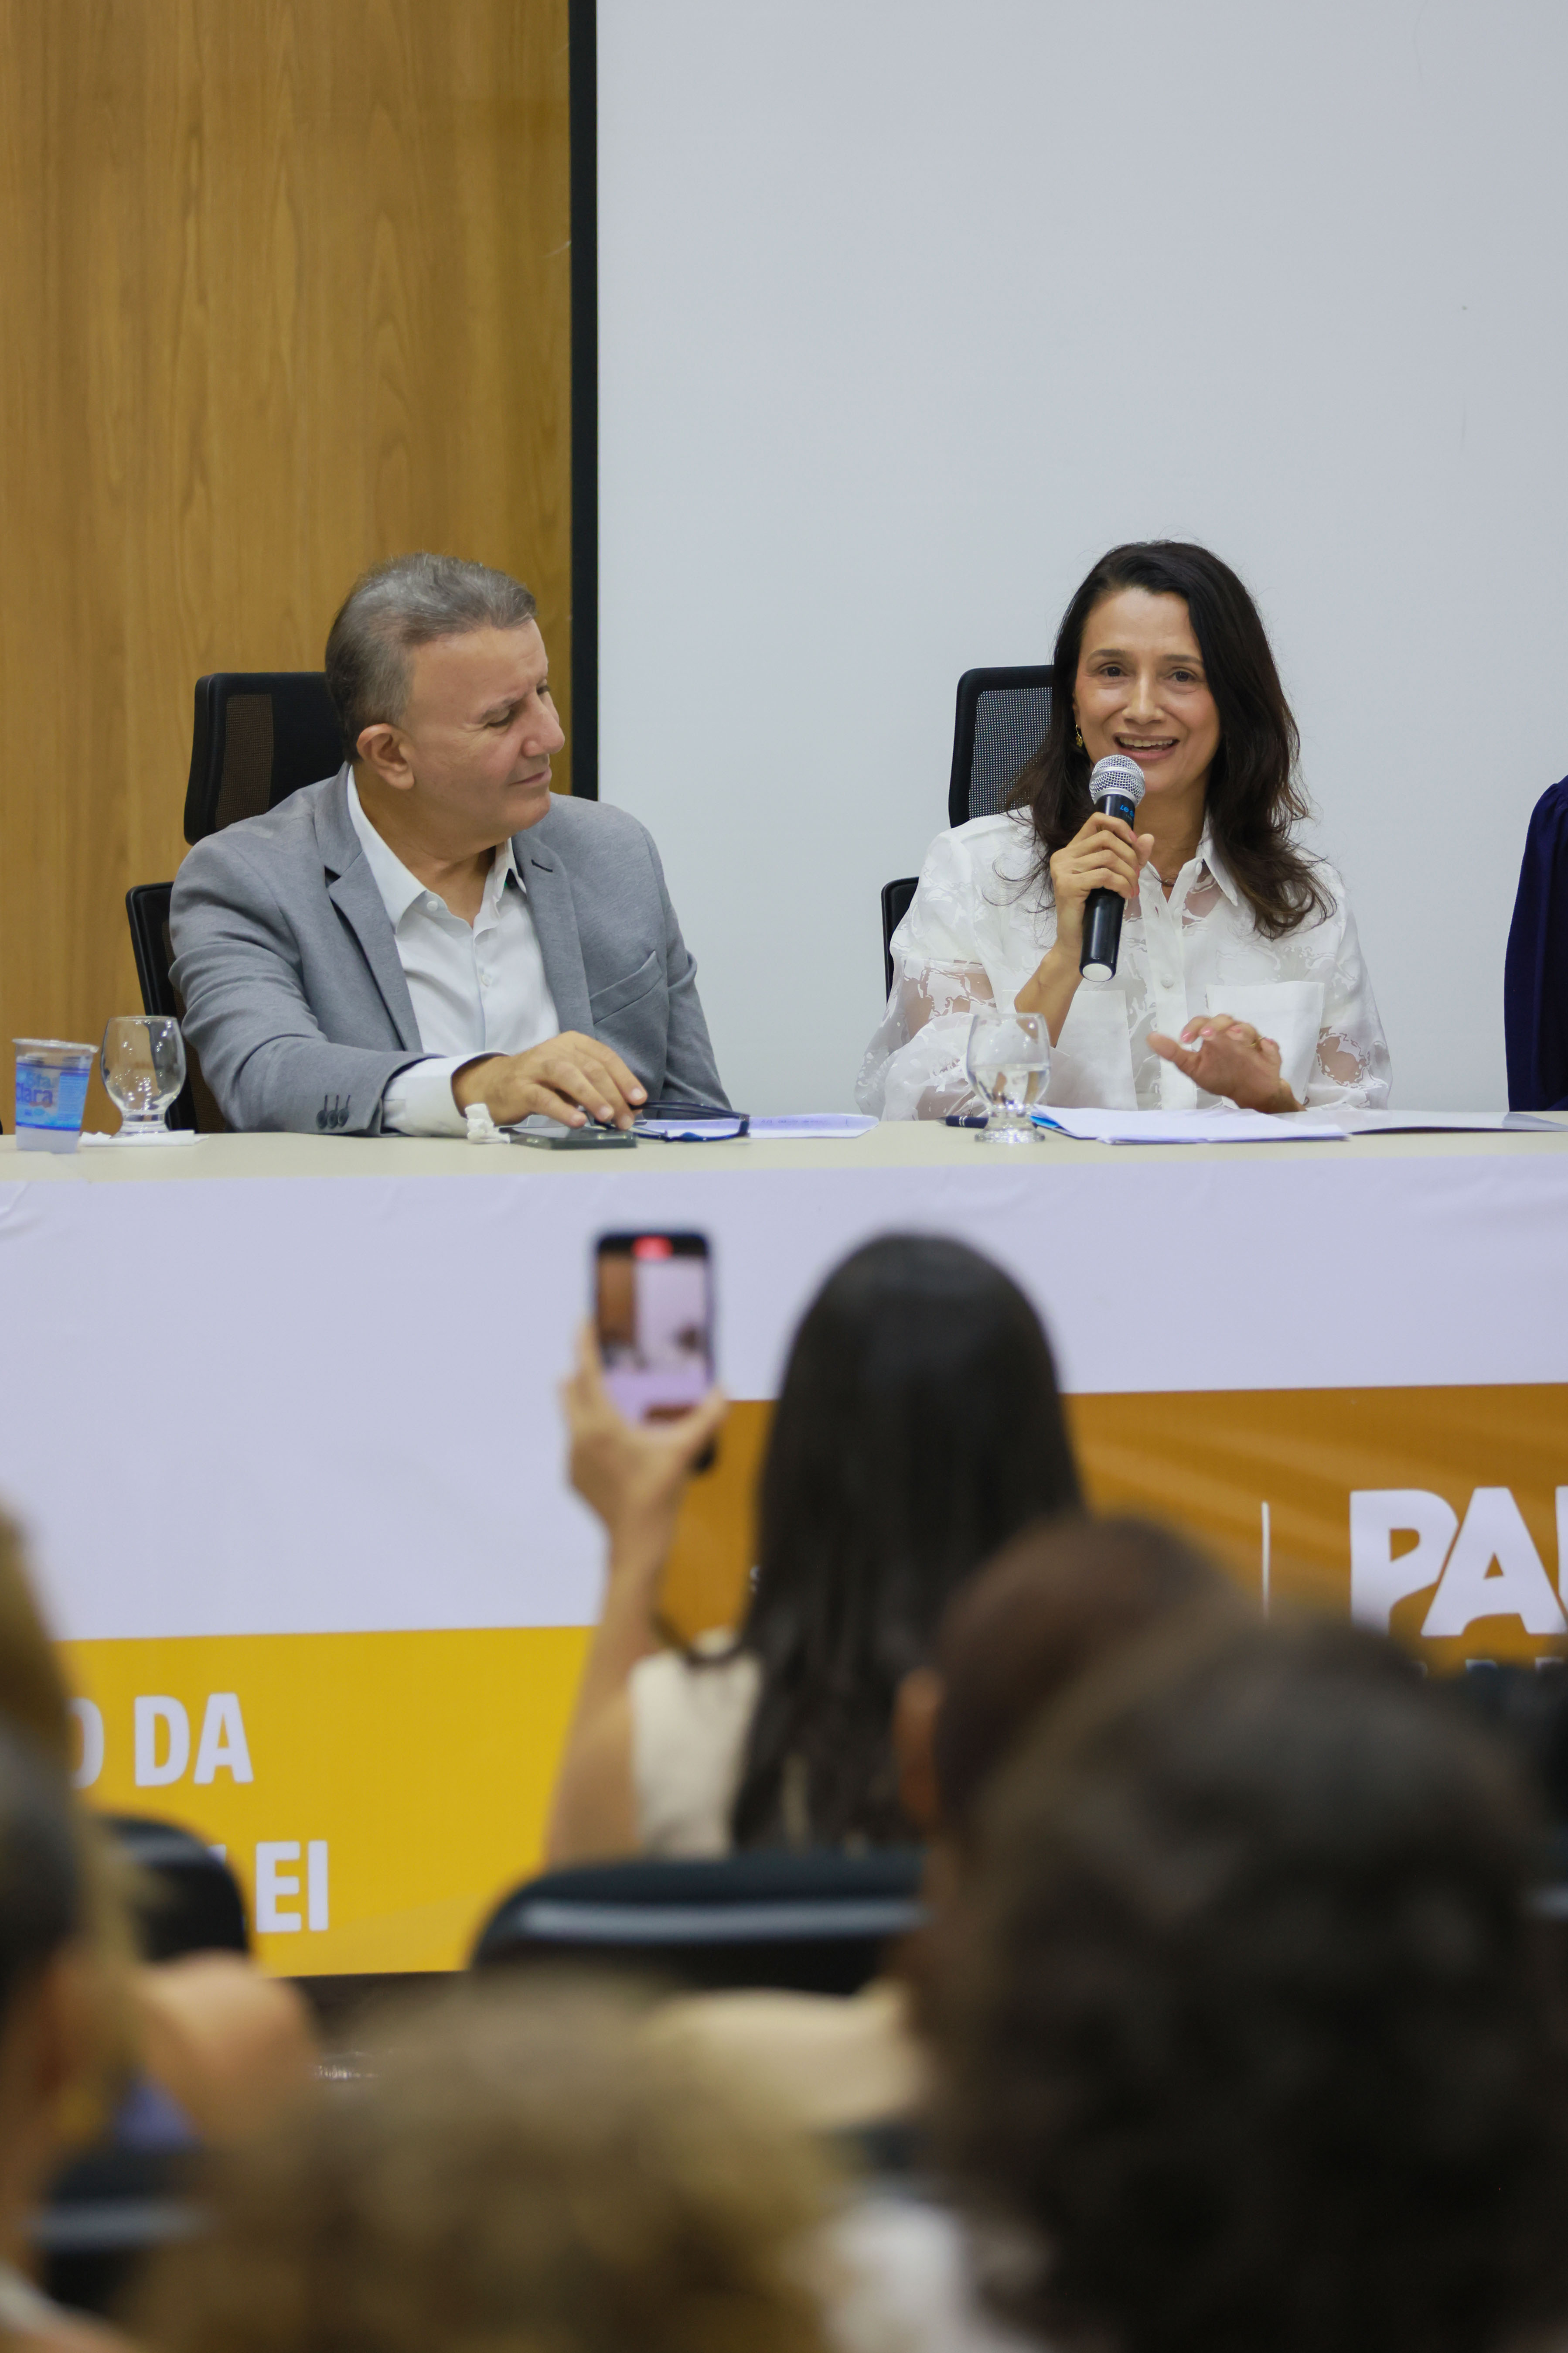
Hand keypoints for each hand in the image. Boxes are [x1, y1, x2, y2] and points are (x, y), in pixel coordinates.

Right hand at [452, 1034, 647, 1128]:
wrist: (494, 1085)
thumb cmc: (541, 1083)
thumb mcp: (572, 1080)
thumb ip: (598, 1089)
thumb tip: (630, 1108)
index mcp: (573, 1044)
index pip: (605, 1057)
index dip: (624, 1078)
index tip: (639, 1100)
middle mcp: (555, 1050)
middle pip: (590, 1068)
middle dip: (613, 1095)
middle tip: (626, 1119)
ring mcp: (536, 1067)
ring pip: (568, 1076)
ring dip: (591, 1096)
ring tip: (607, 1116)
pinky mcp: (520, 1087)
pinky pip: (544, 1097)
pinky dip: (563, 1109)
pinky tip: (578, 1121)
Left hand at [561, 1325, 727, 1547]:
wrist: (637, 1541)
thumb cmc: (659, 1493)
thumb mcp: (684, 1450)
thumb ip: (707, 1417)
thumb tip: (725, 1390)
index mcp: (603, 1425)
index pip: (588, 1372)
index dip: (584, 1343)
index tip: (582, 1320)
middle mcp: (579, 1437)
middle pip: (570, 1389)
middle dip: (581, 1370)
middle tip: (598, 1358)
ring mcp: (571, 1458)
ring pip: (572, 1416)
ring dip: (586, 1403)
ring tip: (610, 1401)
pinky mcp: (570, 1475)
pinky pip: (575, 1441)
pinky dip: (589, 1433)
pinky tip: (613, 1444)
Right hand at [1046, 808, 1155, 965]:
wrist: (1076, 941)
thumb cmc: (1094, 911)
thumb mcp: (1114, 879)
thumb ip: (1129, 857)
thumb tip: (1148, 838)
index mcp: (1071, 851)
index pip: (1096, 821)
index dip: (1119, 826)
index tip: (1134, 844)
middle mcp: (1063, 856)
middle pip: (1106, 838)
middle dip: (1129, 856)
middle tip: (1135, 876)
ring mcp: (1062, 870)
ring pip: (1108, 857)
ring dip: (1128, 873)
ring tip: (1132, 889)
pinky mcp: (1067, 885)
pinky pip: (1104, 875)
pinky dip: (1121, 884)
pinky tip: (1125, 895)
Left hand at [1149, 1014, 1301, 1112]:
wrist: (1247, 1094)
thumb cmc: (1220, 1076)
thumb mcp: (1193, 1067)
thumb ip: (1173, 1053)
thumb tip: (1151, 1038)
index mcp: (1214, 1035)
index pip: (1203, 1022)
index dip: (1194, 1027)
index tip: (1185, 1040)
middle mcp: (1233, 1034)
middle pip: (1226, 1020)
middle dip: (1217, 1025)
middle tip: (1208, 1035)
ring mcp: (1252, 1043)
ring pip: (1249, 1030)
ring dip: (1242, 1031)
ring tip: (1235, 1037)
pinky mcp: (1269, 1054)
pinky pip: (1271, 1047)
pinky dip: (1269, 1047)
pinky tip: (1265, 1048)